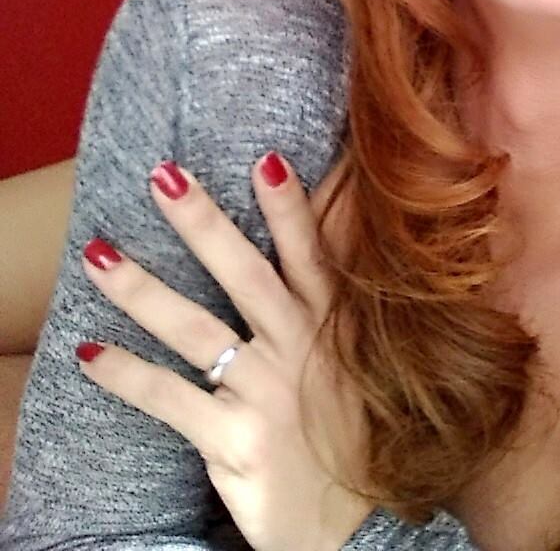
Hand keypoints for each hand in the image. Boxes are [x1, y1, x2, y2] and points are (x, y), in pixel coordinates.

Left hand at [76, 152, 374, 550]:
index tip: (263, 159)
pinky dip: (127, 377)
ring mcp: (267, 395)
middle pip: (244, 275)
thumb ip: (331, 311)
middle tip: (162, 178)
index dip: (289, 208)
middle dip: (203, 223)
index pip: (310, 256)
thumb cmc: (347, 433)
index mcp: (332, 327)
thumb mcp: (354, 365)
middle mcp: (300, 351)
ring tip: (96, 254)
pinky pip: (170, 400)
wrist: (350, 526)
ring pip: (195, 329)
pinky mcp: (234, 441)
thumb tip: (308, 254)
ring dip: (143, 289)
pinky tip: (89, 355)